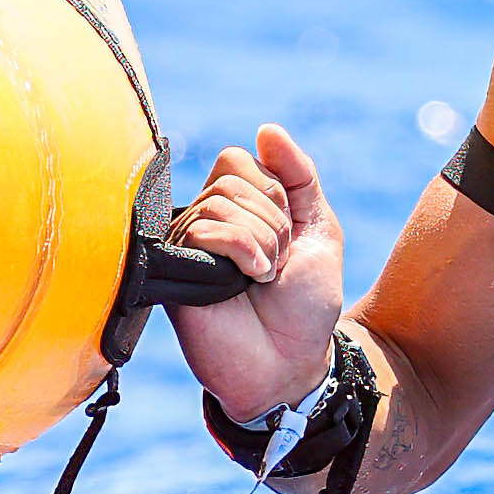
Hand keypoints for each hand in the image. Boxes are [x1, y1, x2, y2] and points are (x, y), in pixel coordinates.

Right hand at [166, 122, 346, 424]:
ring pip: (221, 204)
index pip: (241, 158)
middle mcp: (204, 220)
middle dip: (273, 222)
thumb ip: (299, 176)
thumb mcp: (319, 229)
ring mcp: (185, 246)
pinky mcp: (174, 271)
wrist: (291, 363)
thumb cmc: (304, 304)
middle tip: (275, 266)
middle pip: (232, 178)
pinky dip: (241, 250)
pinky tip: (248, 281)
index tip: (287, 238)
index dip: (276, 194)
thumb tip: (267, 129)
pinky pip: (204, 230)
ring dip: (261, 242)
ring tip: (262, 279)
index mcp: (235, 206)